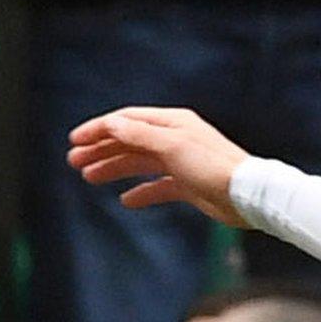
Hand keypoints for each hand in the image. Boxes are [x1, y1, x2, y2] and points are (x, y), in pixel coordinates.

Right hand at [67, 107, 253, 227]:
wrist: (246, 195)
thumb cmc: (212, 166)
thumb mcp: (171, 145)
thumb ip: (139, 135)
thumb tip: (111, 124)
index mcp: (171, 123)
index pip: (126, 121)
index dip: (98, 129)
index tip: (74, 141)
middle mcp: (175, 138)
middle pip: (129, 141)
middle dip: (101, 149)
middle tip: (74, 162)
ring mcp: (181, 162)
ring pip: (139, 162)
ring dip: (114, 168)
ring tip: (90, 177)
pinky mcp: (188, 185)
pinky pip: (157, 186)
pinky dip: (141, 191)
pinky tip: (126, 200)